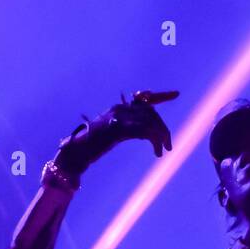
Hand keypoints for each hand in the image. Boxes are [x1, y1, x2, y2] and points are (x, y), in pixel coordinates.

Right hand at [54, 90, 176, 175]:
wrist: (74, 154)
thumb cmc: (89, 149)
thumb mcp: (111, 136)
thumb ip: (127, 130)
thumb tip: (146, 132)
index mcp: (117, 109)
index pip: (143, 99)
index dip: (161, 95)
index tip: (175, 94)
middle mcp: (119, 110)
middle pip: (151, 113)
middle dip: (162, 129)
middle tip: (168, 146)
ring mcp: (118, 118)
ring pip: (150, 121)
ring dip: (161, 136)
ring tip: (162, 150)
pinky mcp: (118, 129)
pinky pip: (145, 130)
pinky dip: (155, 141)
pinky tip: (156, 152)